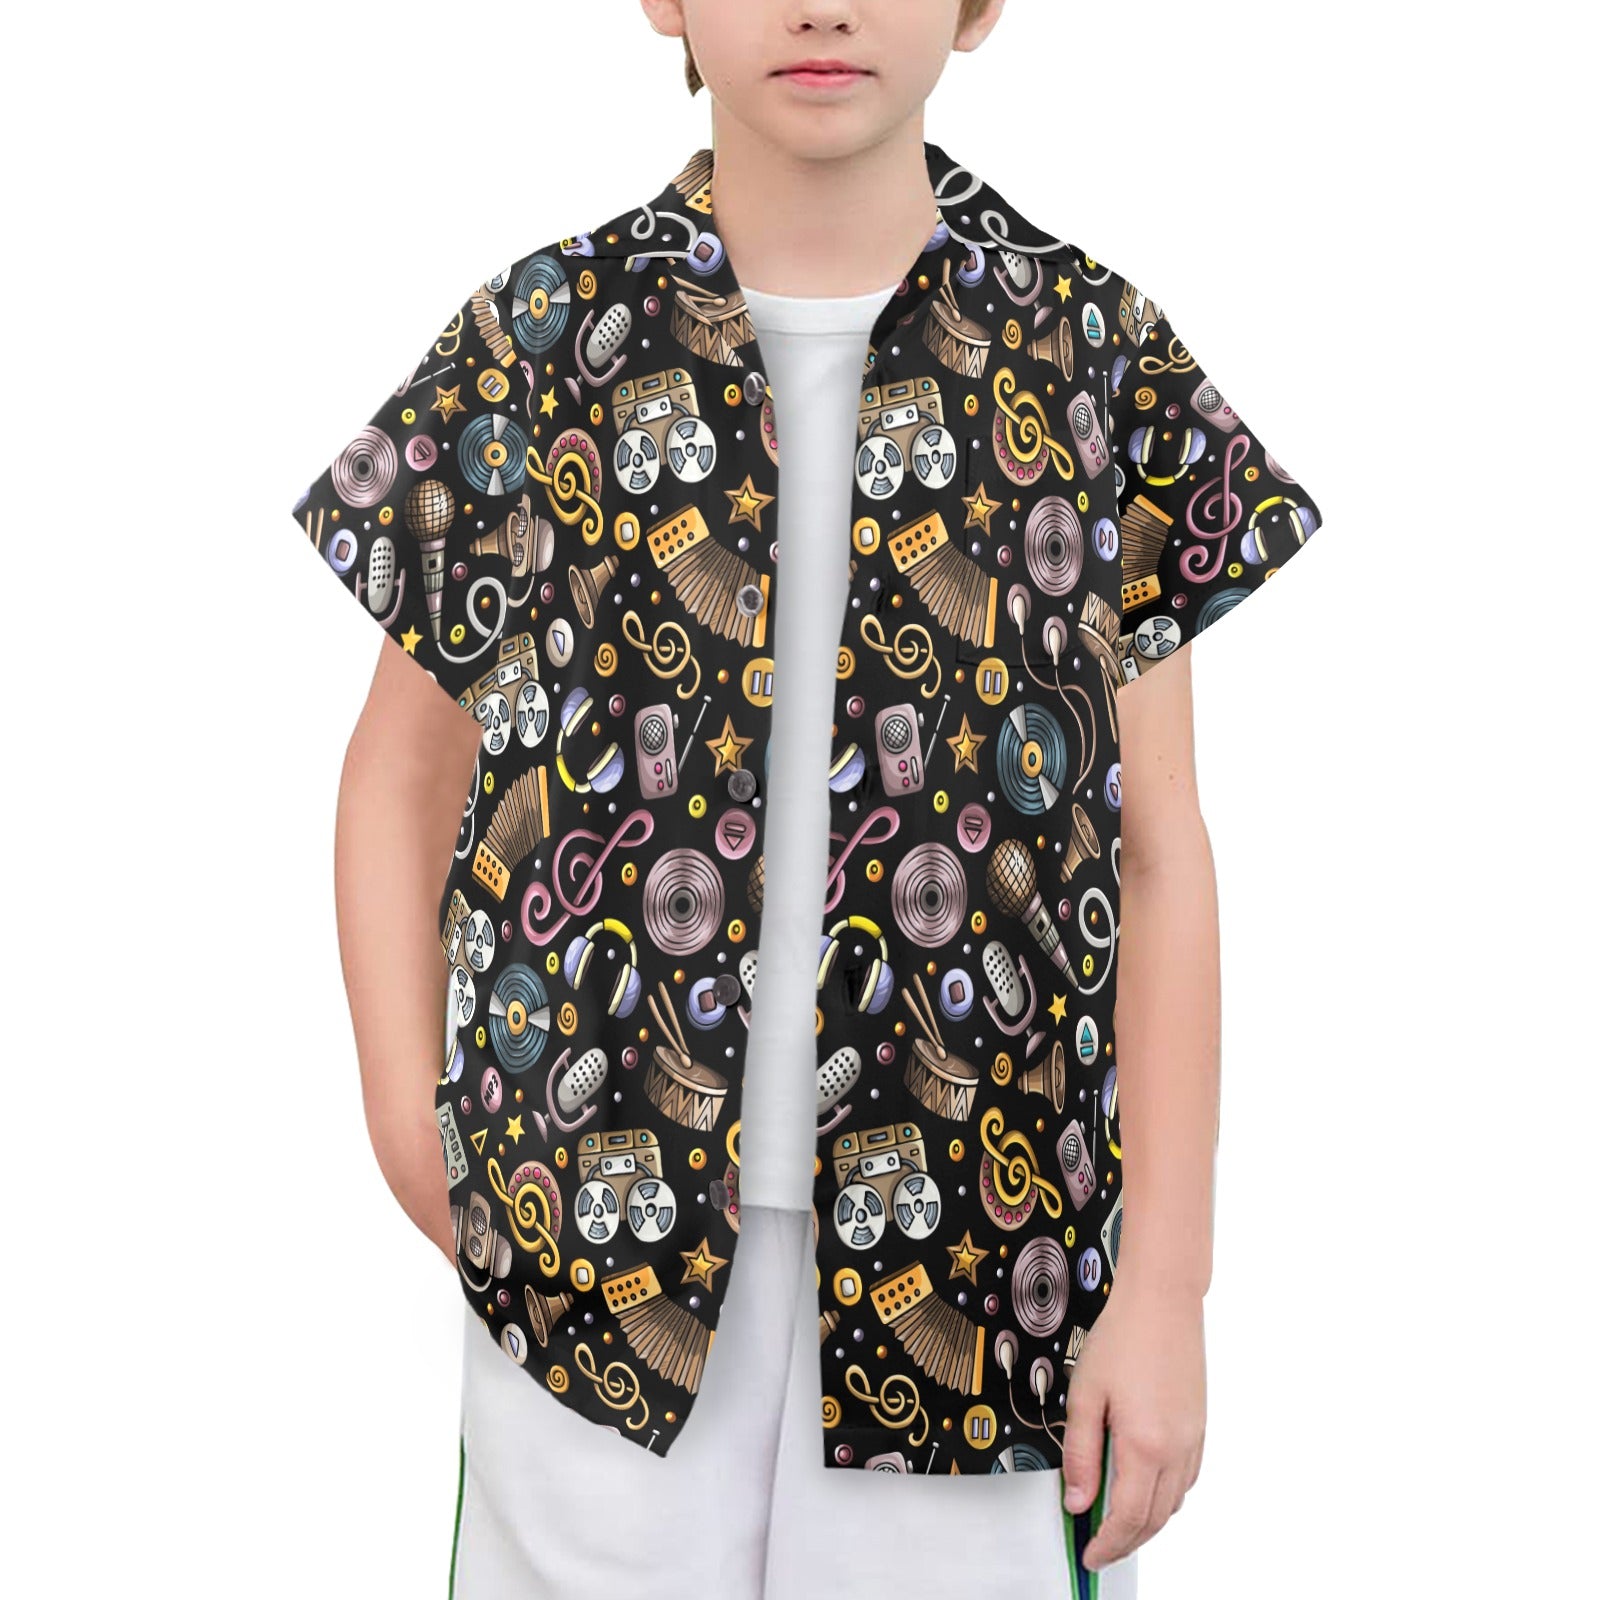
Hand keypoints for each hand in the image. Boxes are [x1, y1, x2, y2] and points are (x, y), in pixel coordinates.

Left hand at [1060, 1270, 1206, 1569]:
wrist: (1162, 1303)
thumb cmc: (1122, 1339)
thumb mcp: (1084, 1395)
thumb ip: (1079, 1454)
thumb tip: (1077, 1500)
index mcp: (1144, 1445)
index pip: (1127, 1518)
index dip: (1107, 1544)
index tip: (1089, 1555)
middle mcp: (1176, 1450)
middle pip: (1153, 1520)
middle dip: (1125, 1542)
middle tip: (1098, 1547)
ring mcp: (1193, 1440)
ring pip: (1173, 1504)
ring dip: (1146, 1522)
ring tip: (1115, 1520)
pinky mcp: (1200, 1428)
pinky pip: (1185, 1480)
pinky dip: (1165, 1497)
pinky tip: (1144, 1486)